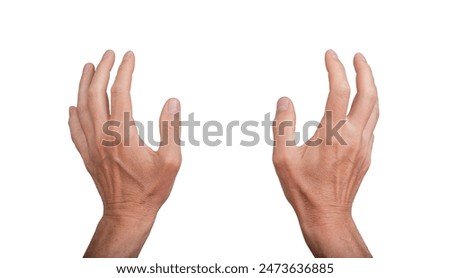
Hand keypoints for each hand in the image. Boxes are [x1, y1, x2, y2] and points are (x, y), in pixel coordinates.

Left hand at [68, 50, 181, 257]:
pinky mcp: (87, 156)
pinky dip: (73, 114)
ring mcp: (92, 147)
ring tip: (87, 68)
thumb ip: (171, 128)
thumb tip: (172, 101)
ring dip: (84, 85)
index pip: (120, 93)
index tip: (129, 56)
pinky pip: (74, 130)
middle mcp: (103, 137)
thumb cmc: (150, 190)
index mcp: (123, 135)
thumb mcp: (171, 160)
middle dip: (101, 71)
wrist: (128, 214)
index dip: (124, 71)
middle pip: (95, 95)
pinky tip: (74, 105)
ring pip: (81, 108)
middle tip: (107, 55)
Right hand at [272, 50, 377, 257]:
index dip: (335, 68)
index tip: (331, 55)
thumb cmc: (303, 189)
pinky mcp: (365, 155)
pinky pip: (372, 124)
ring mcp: (363, 147)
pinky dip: (368, 107)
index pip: (339, 90)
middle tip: (358, 56)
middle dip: (365, 71)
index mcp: (332, 134)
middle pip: (369, 95)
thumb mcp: (282, 157)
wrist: (326, 215)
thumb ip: (282, 125)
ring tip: (362, 76)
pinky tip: (358, 107)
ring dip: (370, 88)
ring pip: (375, 109)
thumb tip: (285, 100)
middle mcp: (353, 137)